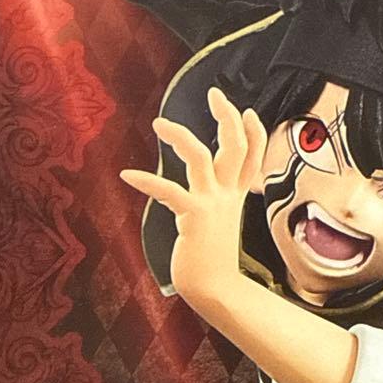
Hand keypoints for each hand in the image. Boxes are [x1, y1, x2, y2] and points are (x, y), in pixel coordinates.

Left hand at [120, 87, 266, 308]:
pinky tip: (127, 175)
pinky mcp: (193, 217)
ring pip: (200, 157)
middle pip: (235, 146)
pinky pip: (169, 191)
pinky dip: (147, 181)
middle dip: (228, 116)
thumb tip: (204, 197)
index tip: (248, 111)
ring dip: (179, 136)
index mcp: (235, 196)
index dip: (254, 132)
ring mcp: (212, 204)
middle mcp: (227, 195)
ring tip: (158, 123)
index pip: (253, 157)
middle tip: (215, 93)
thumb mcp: (220, 224)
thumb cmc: (211, 260)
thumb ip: (217, 205)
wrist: (215, 289)